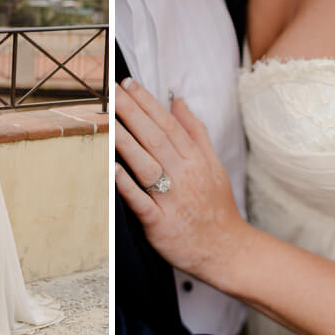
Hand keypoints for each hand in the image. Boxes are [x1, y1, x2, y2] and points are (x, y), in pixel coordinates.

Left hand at [114, 79, 244, 280]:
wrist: (227, 251)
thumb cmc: (217, 206)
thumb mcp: (213, 164)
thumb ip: (195, 132)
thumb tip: (179, 102)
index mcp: (195, 159)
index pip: (168, 124)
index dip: (147, 102)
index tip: (129, 83)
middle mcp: (184, 175)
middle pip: (155, 138)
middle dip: (132, 112)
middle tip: (112, 91)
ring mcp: (172, 199)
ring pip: (146, 165)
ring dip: (125, 142)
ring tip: (107, 120)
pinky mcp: (161, 223)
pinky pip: (142, 202)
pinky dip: (127, 186)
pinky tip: (111, 169)